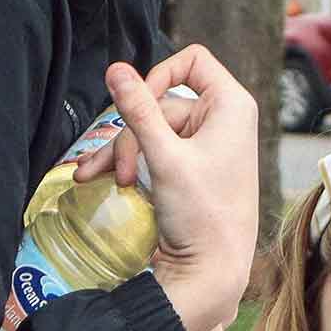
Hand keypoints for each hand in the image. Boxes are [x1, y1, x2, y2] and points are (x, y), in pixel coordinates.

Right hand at [99, 48, 261, 330]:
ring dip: (122, 152)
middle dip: (132, 133)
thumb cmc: (202, 214)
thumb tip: (115, 68)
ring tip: (98, 177)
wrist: (212, 270)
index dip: (159, 75)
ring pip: (151, 128)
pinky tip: (102, 179)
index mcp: (232, 106)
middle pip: (161, 102)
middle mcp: (223, 119)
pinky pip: (154, 149)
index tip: (140, 105)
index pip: (192, 60)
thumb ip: (138, 110)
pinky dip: (130, 162)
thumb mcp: (164, 157)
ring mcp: (207, 143)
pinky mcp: (191, 166)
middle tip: (118, 170)